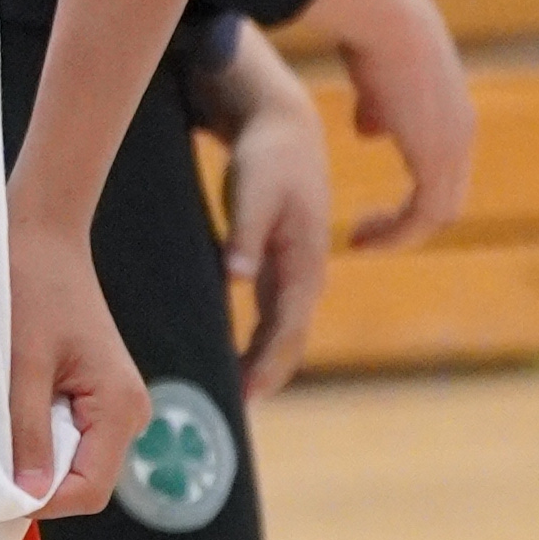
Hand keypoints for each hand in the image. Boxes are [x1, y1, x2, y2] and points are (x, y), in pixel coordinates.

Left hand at [5, 203, 147, 521]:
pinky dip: (37, 436)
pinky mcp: (98, 397)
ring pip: (73, 463)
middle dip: (35, 479)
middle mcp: (130, 413)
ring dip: (33, 456)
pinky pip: (69, 438)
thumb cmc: (30, 289)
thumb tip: (29, 498)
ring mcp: (116, 406)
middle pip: (82, 483)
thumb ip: (27, 434)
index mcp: (120, 408)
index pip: (87, 491)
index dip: (40, 501)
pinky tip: (11, 408)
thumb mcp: (21, 366)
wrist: (43, 239)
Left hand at [204, 22, 334, 399]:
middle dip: (267, 375)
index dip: (269, 363)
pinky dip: (257, 344)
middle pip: (288, 339)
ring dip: (262, 365)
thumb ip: (245, 235)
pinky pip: (271, 318)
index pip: (287, 327)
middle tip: (238, 409)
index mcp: (303, 261)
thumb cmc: (268, 159)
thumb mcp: (255, 191)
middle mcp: (305, 274)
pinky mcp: (279, 266)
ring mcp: (294, 272)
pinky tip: (233, 362)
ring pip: (281, 332)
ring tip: (235, 398)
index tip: (247, 395)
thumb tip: (236, 277)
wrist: (286, 130)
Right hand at [312, 0, 475, 250]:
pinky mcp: (435, 155)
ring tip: (360, 240)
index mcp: (452, 114)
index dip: (409, 201)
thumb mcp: (376, 78)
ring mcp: (453, 145)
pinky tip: (361, 235)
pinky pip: (423, 214)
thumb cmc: (372, 33)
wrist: (383, 15)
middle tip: (364, 235)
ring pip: (439, 213)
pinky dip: (395, 233)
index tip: (369, 212)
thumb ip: (378, 108)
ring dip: (398, 234)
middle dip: (405, 224)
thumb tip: (370, 131)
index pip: (442, 174)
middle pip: (446, 201)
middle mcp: (461, 133)